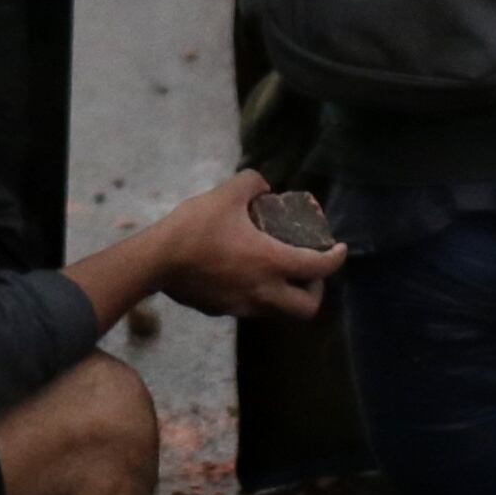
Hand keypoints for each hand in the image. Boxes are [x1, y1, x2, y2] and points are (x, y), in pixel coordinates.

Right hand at [150, 170, 346, 321]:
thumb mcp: (227, 194)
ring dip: (286, 294)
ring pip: (278, 311)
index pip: (319, 268)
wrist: (155, 261)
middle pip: (306, 308)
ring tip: (276, 270)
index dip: (336, 258)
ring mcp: (242, 306)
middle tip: (307, 269)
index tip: (339, 249)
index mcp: (271, 263)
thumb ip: (252, 183)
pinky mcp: (222, 311)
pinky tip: (242, 274)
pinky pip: (250, 308)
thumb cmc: (194, 227)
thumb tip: (263, 185)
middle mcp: (263, 292)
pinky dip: (258, 295)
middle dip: (315, 290)